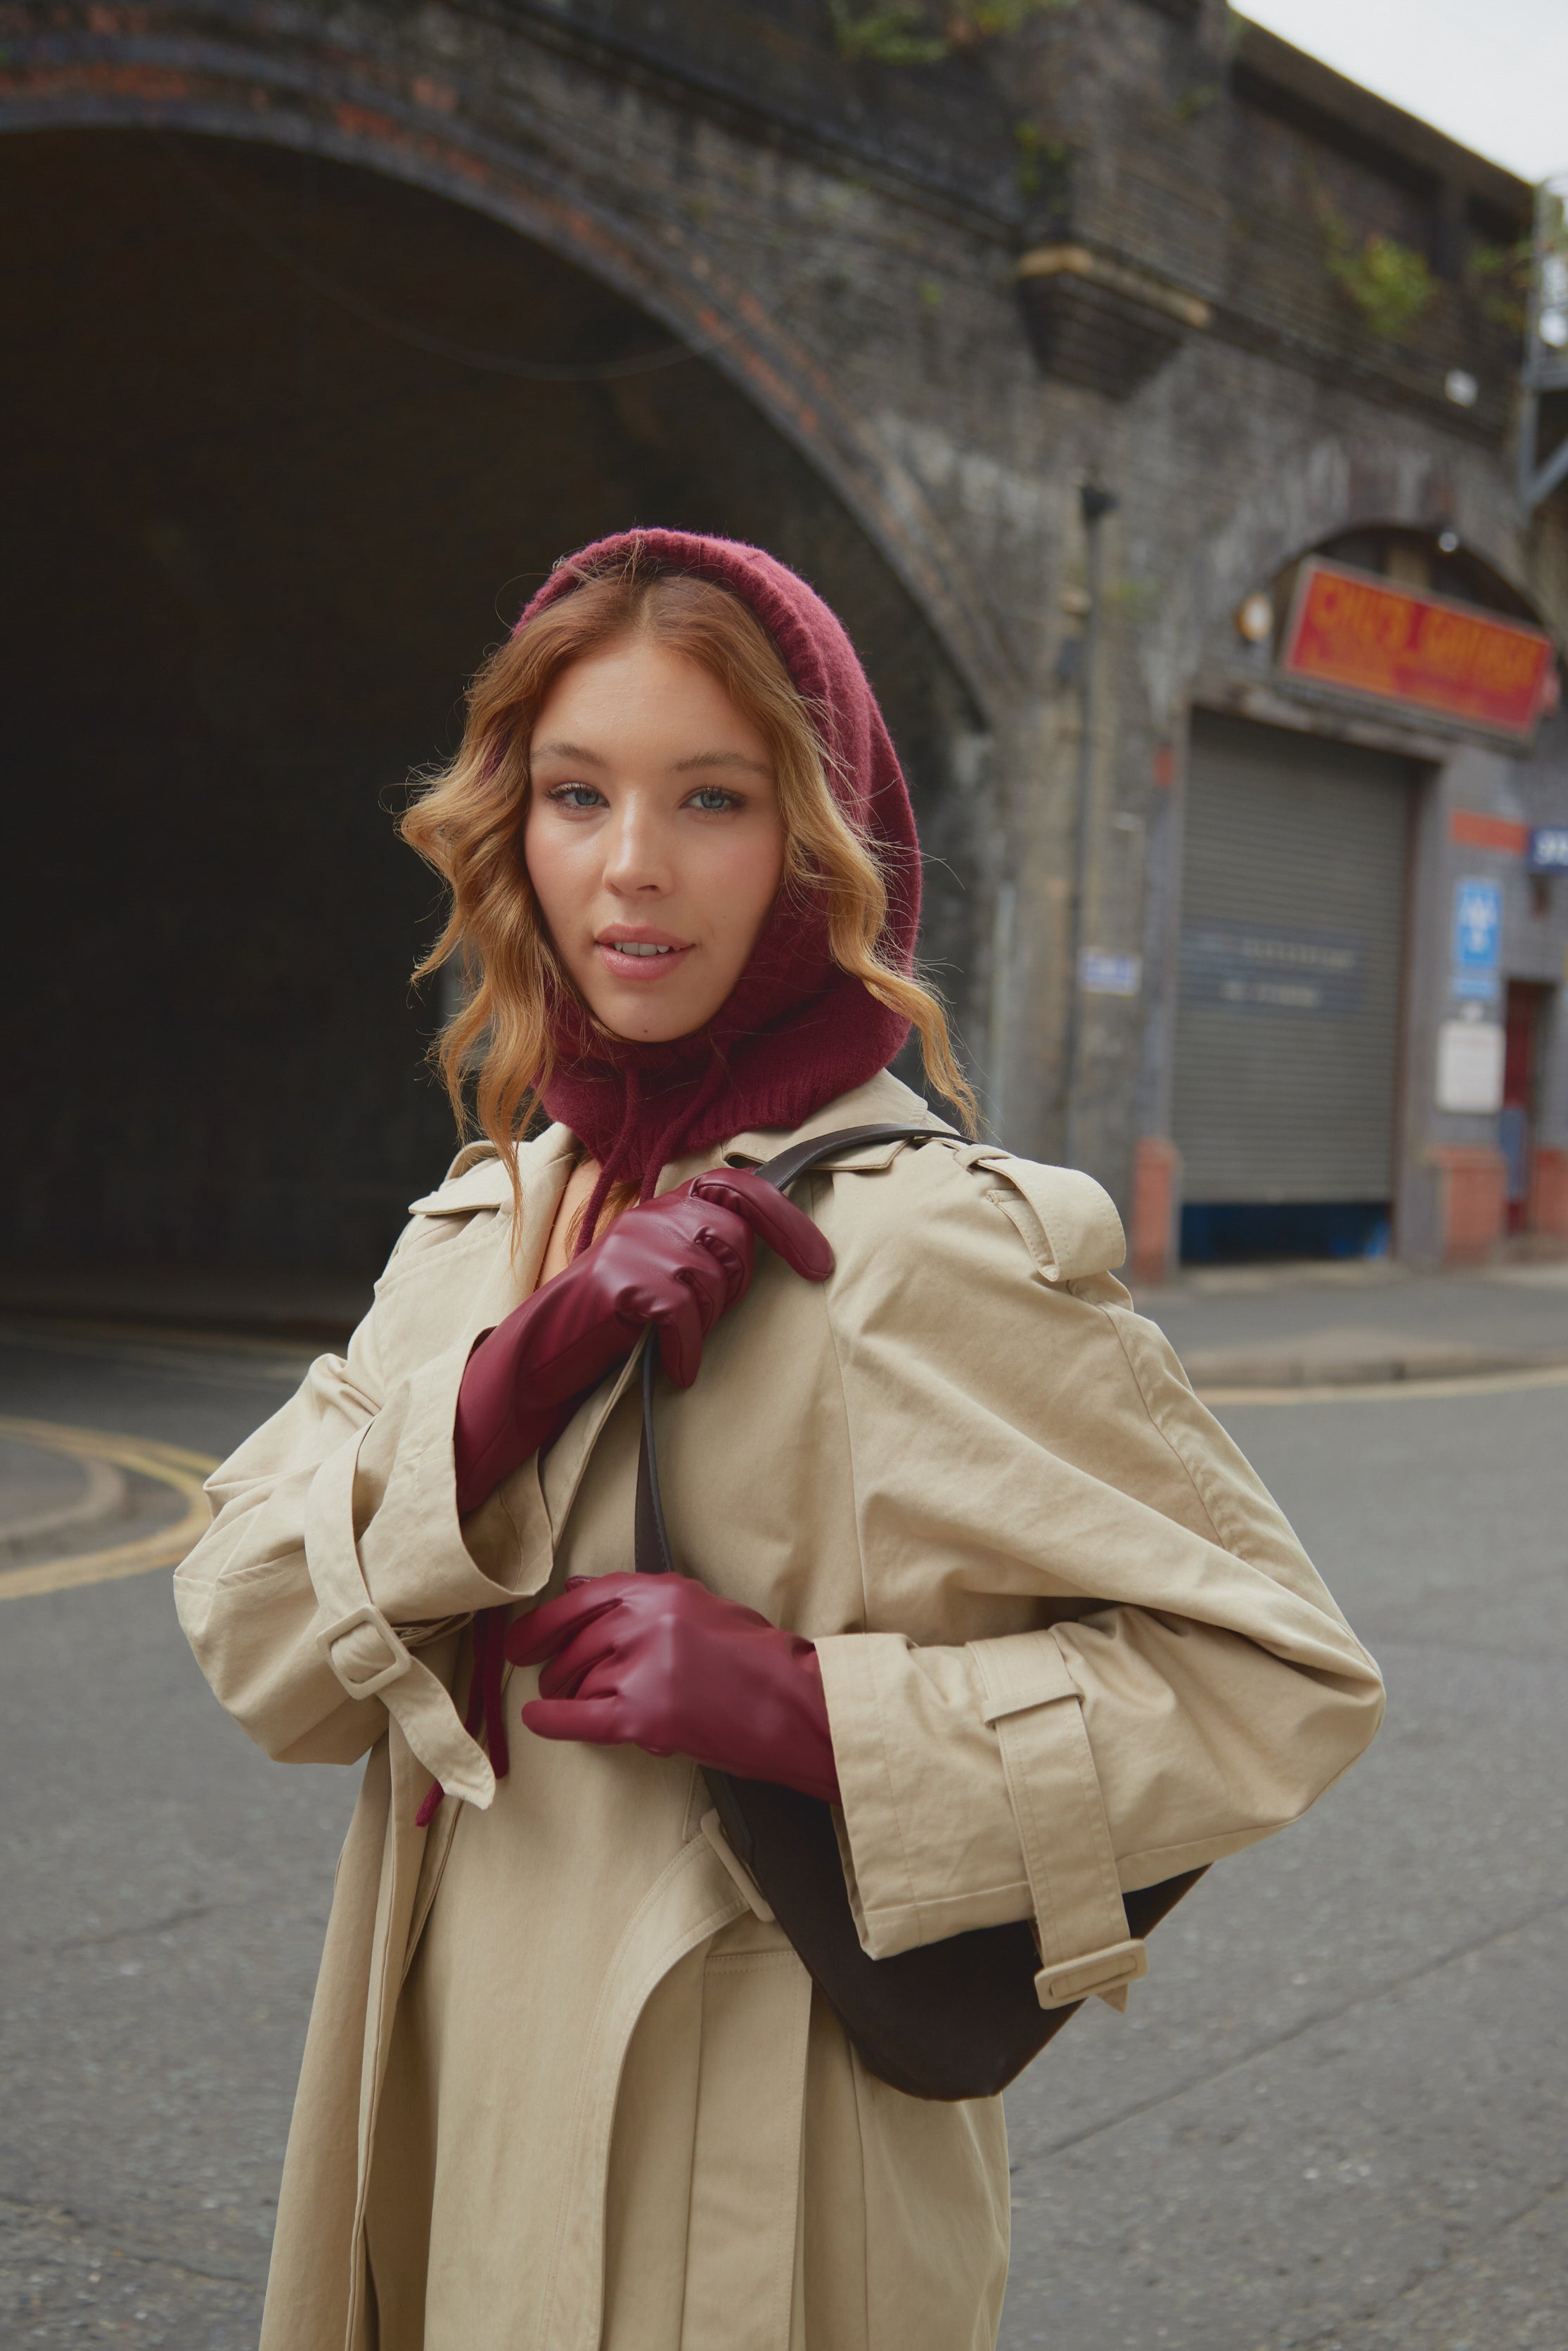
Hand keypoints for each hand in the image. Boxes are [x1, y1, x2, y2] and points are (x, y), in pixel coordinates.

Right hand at [453, 1168, 831, 1515]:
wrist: (542, 1355)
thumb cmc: (613, 1321)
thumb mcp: (662, 1273)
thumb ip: (705, 1250)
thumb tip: (772, 1250)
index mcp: (666, 1207)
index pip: (739, 1186)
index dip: (787, 1221)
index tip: (820, 1265)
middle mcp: (652, 1216)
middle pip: (735, 1240)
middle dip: (734, 1288)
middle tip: (703, 1320)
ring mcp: (634, 1246)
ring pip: (711, 1278)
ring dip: (705, 1322)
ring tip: (676, 1342)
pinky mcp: (620, 1283)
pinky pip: (682, 1314)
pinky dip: (685, 1349)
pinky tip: (676, 1368)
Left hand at [506, 1572, 840, 1804]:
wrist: (793, 1705)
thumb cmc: (757, 1661)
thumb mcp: (702, 1607)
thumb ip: (640, 1598)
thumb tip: (577, 1589)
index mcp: (661, 1591)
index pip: (584, 1598)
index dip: (544, 1621)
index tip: (524, 1639)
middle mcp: (645, 1622)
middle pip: (574, 1645)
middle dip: (558, 1668)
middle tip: (553, 1682)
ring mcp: (641, 1668)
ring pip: (578, 1682)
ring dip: (571, 1697)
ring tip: (581, 1707)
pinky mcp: (642, 1715)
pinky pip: (577, 1718)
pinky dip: (552, 1721)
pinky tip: (537, 1720)